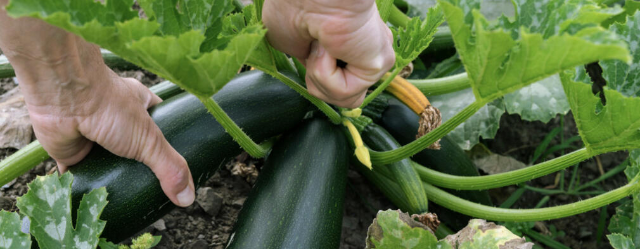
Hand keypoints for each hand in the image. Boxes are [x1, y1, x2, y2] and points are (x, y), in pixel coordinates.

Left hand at [0, 8, 194, 206]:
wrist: (62, 98)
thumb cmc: (109, 106)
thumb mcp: (150, 138)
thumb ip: (170, 167)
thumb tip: (187, 198)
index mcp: (139, 106)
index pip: (160, 127)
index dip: (168, 146)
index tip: (175, 168)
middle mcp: (116, 120)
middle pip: (134, 150)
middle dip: (140, 170)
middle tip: (153, 192)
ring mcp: (93, 137)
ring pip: (109, 164)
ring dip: (114, 180)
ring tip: (127, 202)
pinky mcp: (72, 152)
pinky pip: (82, 175)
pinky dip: (87, 187)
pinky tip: (95, 201)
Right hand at [263, 0, 394, 107]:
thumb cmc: (292, 5)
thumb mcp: (291, 43)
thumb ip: (309, 64)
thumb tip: (317, 75)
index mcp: (351, 43)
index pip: (343, 86)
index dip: (318, 77)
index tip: (310, 48)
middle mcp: (368, 50)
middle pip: (345, 99)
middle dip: (319, 82)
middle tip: (315, 49)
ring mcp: (376, 57)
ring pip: (344, 99)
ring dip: (319, 75)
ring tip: (320, 46)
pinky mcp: (381, 63)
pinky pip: (345, 92)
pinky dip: (325, 73)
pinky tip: (329, 47)